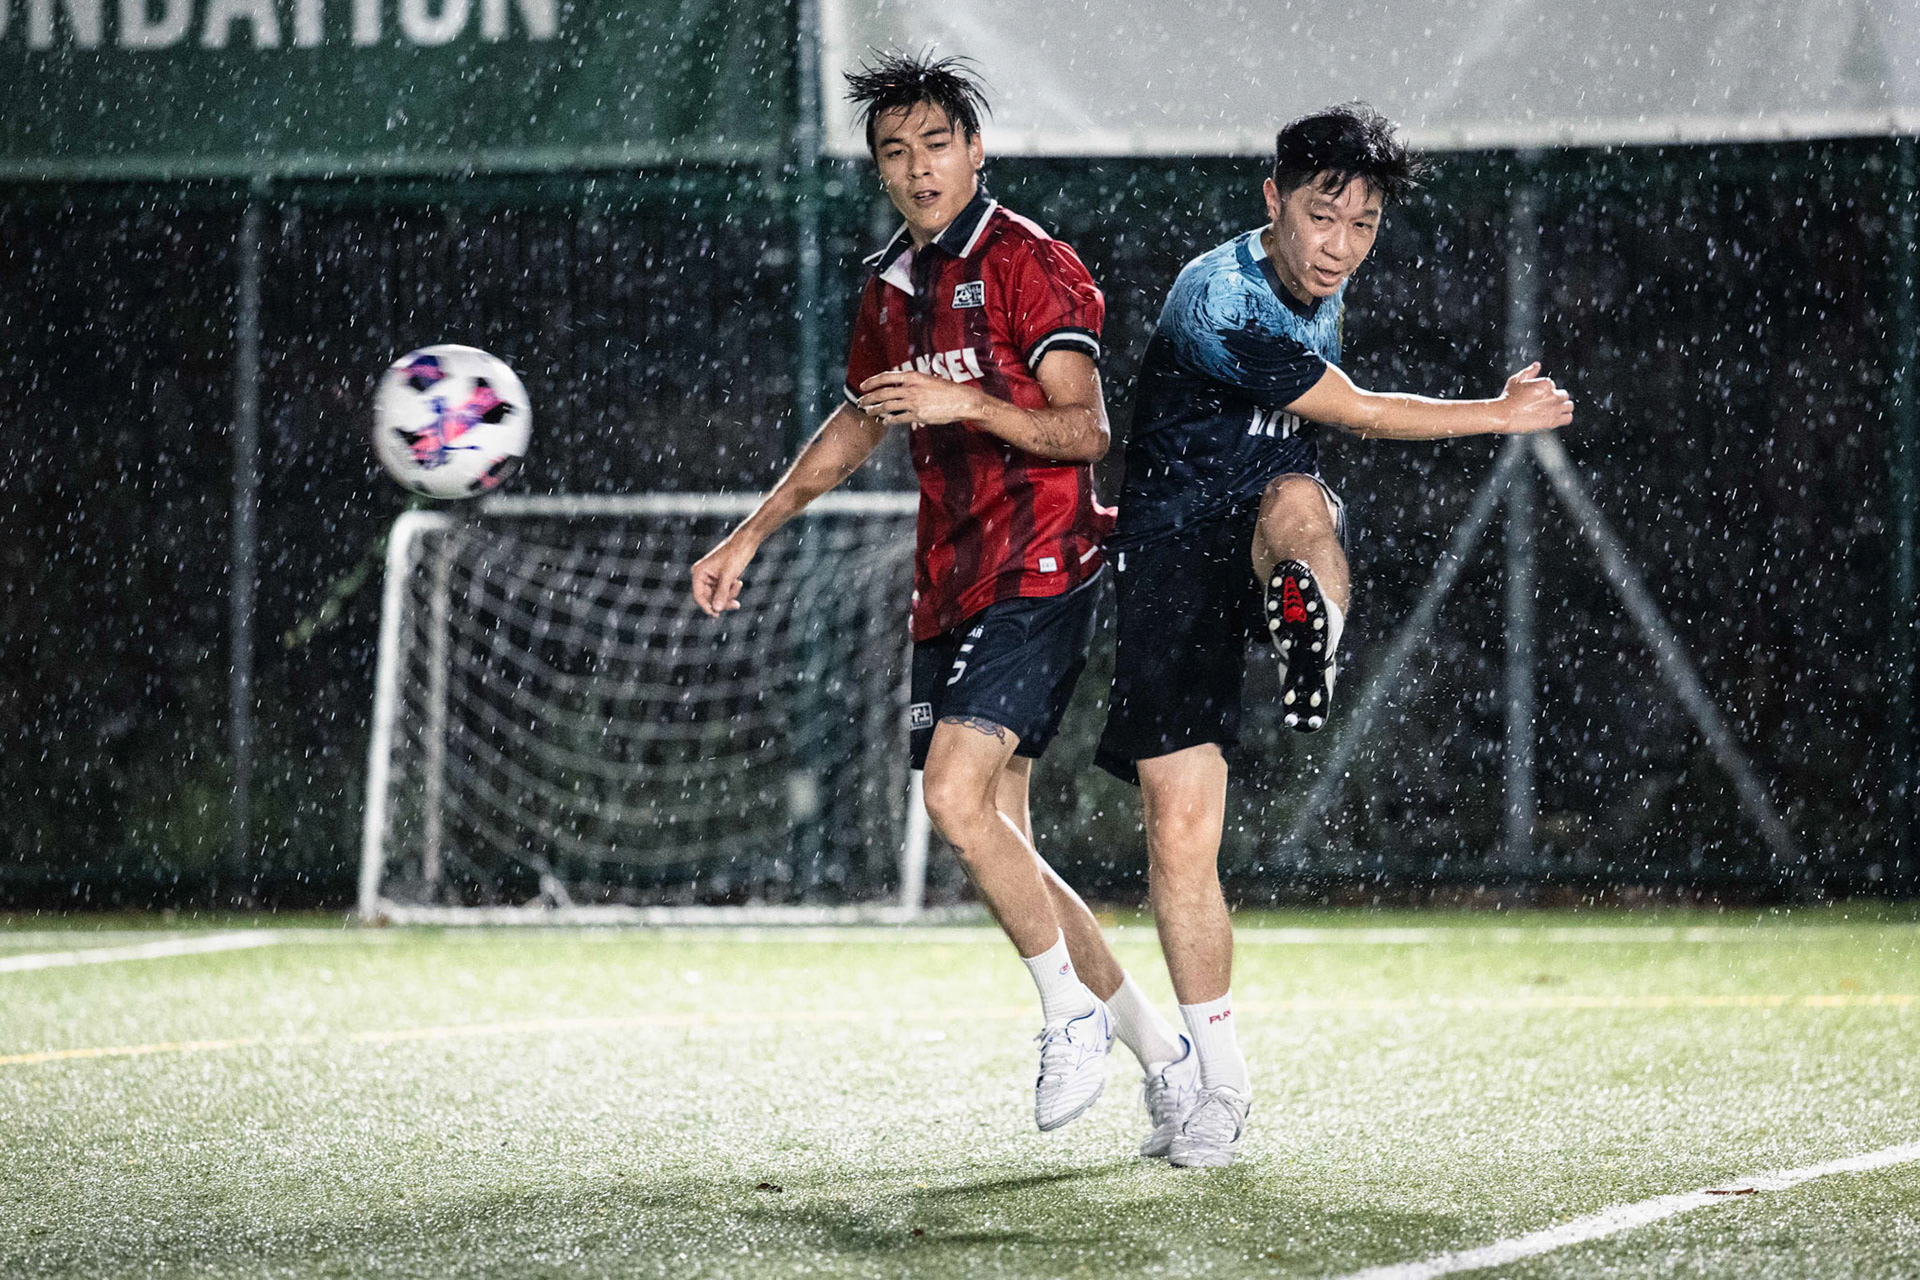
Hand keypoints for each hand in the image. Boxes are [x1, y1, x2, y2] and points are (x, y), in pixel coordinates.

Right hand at [690, 534, 758, 615]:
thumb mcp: (729, 576)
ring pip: (717, 596)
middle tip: (736, 605)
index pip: (698, 595)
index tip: (716, 615)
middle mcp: (702, 575)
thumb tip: (716, 609)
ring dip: (729, 595)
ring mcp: (711, 577)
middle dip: (723, 601)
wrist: (745, 543)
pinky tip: (738, 582)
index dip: (706, 607)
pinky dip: (731, 590)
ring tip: (738, 584)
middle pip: (709, 598)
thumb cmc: (735, 555)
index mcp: (699, 572)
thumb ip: (722, 593)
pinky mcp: (720, 578)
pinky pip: (723, 591)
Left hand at [856, 371, 985, 425]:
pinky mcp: (918, 415)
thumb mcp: (927, 381)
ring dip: (875, 410)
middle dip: (868, 398)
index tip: (862, 386)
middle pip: (882, 393)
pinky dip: (889, 420)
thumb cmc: (946, 391)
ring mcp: (914, 402)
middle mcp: (911, 388)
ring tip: (869, 412)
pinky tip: (885, 421)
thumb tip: (897, 389)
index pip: (886, 377)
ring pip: (887, 406)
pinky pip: (898, 418)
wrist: (962, 400)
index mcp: (912, 376)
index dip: (872, 381)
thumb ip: (912, 384)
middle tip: (860, 402)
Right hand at [1498, 362, 1573, 433]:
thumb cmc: (1507, 397)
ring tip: (1552, 411)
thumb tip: (1537, 365)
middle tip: (1544, 404)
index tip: (1534, 397)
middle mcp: (1553, 395)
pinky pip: (1568, 418)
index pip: (1552, 385)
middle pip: (1563, 395)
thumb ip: (1529, 371)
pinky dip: (1564, 417)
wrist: (1503, 415)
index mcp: (1546, 383)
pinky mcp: (1553, 421)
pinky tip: (1556, 418)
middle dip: (1555, 398)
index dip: (1543, 391)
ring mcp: (1555, 408)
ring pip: (1569, 406)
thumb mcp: (1516, 380)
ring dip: (1563, 407)